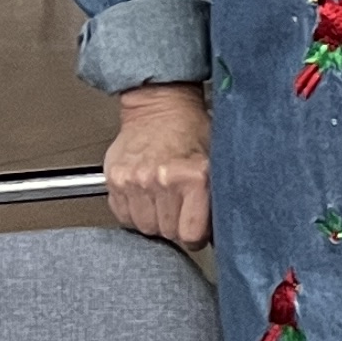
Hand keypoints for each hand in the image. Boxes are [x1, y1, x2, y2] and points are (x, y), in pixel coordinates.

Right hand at [106, 83, 212, 245]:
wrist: (160, 104)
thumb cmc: (191, 129)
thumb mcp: (218, 158)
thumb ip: (220, 195)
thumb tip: (226, 229)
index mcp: (194, 176)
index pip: (191, 234)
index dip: (196, 236)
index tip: (198, 230)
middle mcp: (162, 179)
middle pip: (167, 233)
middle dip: (176, 226)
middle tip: (182, 209)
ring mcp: (135, 180)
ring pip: (144, 227)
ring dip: (155, 220)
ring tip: (164, 200)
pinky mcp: (115, 179)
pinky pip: (123, 216)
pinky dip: (135, 212)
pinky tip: (147, 196)